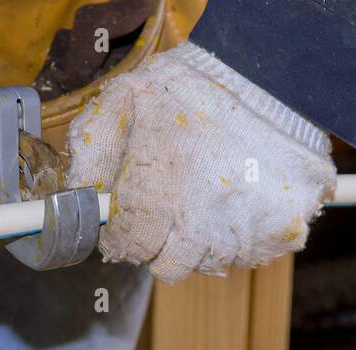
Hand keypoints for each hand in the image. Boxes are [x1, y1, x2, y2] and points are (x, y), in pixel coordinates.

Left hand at [67, 43, 335, 281]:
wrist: (272, 77)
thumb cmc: (194, 88)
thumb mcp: (127, 99)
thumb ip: (93, 147)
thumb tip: (76, 192)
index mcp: (156, 192)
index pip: (128, 245)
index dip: (122, 236)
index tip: (126, 223)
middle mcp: (198, 221)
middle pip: (168, 267)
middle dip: (159, 245)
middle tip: (165, 215)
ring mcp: (242, 230)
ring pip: (210, 264)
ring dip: (201, 243)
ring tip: (204, 202)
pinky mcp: (279, 232)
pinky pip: (250, 255)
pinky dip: (240, 238)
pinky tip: (236, 203)